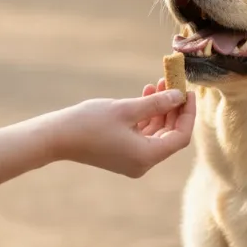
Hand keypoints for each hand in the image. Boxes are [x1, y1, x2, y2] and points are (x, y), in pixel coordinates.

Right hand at [56, 81, 195, 177]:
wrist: (57, 137)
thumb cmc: (90, 122)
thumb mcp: (127, 109)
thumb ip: (156, 103)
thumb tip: (179, 96)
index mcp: (147, 156)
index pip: (180, 137)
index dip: (187, 114)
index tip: (188, 92)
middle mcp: (142, 162)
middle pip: (170, 135)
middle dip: (173, 108)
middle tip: (173, 83)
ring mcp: (132, 159)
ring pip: (156, 132)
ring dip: (160, 109)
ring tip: (158, 83)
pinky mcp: (122, 152)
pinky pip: (143, 134)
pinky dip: (147, 115)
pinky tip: (145, 94)